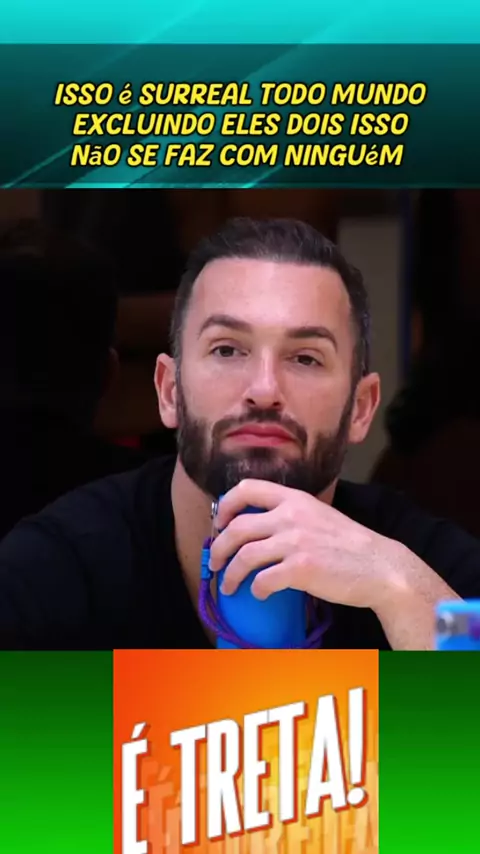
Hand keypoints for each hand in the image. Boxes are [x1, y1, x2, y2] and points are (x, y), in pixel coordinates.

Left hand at [209, 479, 402, 612]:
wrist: (379, 567)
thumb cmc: (349, 545)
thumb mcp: (318, 515)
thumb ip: (290, 514)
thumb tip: (257, 529)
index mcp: (294, 499)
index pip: (247, 489)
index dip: (226, 506)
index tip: (219, 524)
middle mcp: (291, 516)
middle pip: (237, 528)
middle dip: (218, 548)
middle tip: (216, 562)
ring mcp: (295, 542)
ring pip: (244, 556)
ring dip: (230, 575)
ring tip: (228, 585)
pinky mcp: (300, 569)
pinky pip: (263, 580)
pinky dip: (255, 590)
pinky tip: (258, 594)